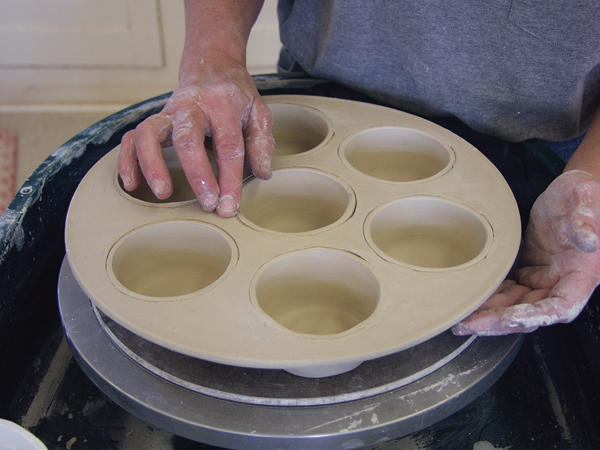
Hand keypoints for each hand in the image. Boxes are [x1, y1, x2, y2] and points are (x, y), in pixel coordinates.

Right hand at [118, 52, 274, 216]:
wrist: (212, 64)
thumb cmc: (235, 95)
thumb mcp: (258, 113)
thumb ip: (261, 143)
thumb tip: (262, 173)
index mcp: (223, 104)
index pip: (228, 145)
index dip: (229, 178)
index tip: (230, 205)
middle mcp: (192, 105)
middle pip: (187, 138)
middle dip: (197, 174)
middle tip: (207, 203)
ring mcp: (168, 111)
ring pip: (149, 133)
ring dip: (152, 165)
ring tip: (163, 193)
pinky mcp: (154, 119)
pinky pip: (131, 138)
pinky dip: (127, 160)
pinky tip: (132, 184)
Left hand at [453, 170, 599, 335]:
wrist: (570, 193)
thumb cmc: (584, 194)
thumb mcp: (586, 199)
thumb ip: (587, 220)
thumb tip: (589, 240)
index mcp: (582, 273)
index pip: (561, 305)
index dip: (536, 315)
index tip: (510, 317)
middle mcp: (562, 282)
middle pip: (530, 313)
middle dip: (499, 321)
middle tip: (469, 325)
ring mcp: (544, 280)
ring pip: (515, 306)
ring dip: (489, 314)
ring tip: (462, 319)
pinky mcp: (528, 273)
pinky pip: (507, 292)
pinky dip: (490, 298)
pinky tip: (469, 300)